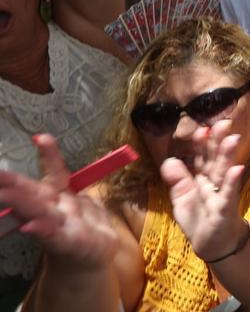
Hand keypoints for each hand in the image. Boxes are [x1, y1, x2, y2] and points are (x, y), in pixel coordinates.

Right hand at [0, 135, 118, 269]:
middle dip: (12, 184)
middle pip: (32, 194)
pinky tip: (30, 226)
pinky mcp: (69, 243)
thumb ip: (71, 189)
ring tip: (4, 194)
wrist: (94, 260)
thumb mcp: (84, 202)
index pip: (55, 172)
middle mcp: (55, 209)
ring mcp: (61, 226)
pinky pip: (54, 236)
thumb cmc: (84, 227)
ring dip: (21, 203)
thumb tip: (62, 168)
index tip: (43, 137)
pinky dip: (42, 230)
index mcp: (60, 197)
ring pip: (38, 211)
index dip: (50, 156)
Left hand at [160, 119, 247, 261]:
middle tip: (223, 123)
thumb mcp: (182, 200)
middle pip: (215, 160)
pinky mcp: (225, 209)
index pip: (201, 158)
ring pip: (224, 173)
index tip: (202, 129)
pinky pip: (229, 194)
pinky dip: (232, 182)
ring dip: (228, 156)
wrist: (214, 245)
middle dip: (218, 142)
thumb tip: (168, 161)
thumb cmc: (199, 220)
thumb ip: (178, 180)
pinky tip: (236, 169)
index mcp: (202, 179)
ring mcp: (221, 195)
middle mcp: (214, 183)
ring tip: (232, 139)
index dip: (201, 144)